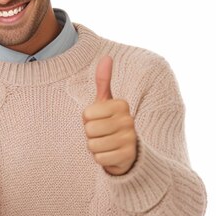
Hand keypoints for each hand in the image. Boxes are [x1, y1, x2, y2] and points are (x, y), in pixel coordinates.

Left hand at [83, 56, 136, 175]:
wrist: (127, 151)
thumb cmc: (110, 122)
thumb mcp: (106, 102)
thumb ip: (103, 81)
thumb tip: (107, 56)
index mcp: (121, 105)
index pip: (86, 114)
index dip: (87, 120)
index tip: (99, 120)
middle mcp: (128, 120)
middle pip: (89, 130)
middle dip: (90, 135)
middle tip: (102, 134)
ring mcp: (130, 138)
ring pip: (93, 145)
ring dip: (95, 147)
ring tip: (105, 143)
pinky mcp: (128, 156)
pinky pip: (100, 158)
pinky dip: (101, 158)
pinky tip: (110, 154)